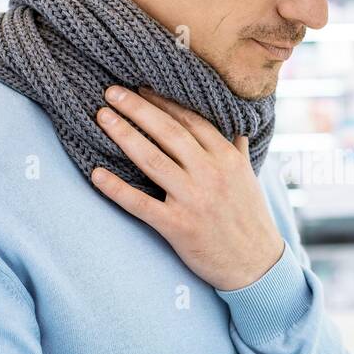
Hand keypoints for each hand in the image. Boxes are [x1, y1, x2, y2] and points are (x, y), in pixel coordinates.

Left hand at [90, 85, 284, 291]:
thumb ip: (237, 151)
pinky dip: (116, 189)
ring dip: (123, 135)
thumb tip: (236, 128)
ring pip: (151, 159)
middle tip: (111, 91)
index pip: (190, 119)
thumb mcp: (249, 179)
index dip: (162, 101)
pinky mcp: (178, 226)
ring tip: (102, 117)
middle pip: (167, 131)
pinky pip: (141, 203)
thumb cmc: (251, 220)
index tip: (140, 88)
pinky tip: (96, 174)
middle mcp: (209, 173)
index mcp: (226, 157)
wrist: (257, 265)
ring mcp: (193, 199)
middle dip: (137, 108)